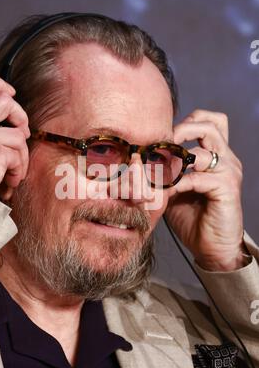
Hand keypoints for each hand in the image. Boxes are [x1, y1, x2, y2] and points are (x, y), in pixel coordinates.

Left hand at [165, 109, 247, 271]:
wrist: (212, 246)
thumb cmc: (192, 217)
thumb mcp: (174, 188)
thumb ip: (165, 171)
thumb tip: (138, 160)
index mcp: (215, 155)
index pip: (206, 121)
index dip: (183, 123)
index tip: (160, 137)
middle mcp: (225, 158)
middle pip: (210, 124)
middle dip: (181, 129)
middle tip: (160, 144)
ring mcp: (228, 172)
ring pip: (203, 149)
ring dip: (176, 157)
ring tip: (158, 168)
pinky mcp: (227, 188)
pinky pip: (197, 177)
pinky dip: (177, 183)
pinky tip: (166, 191)